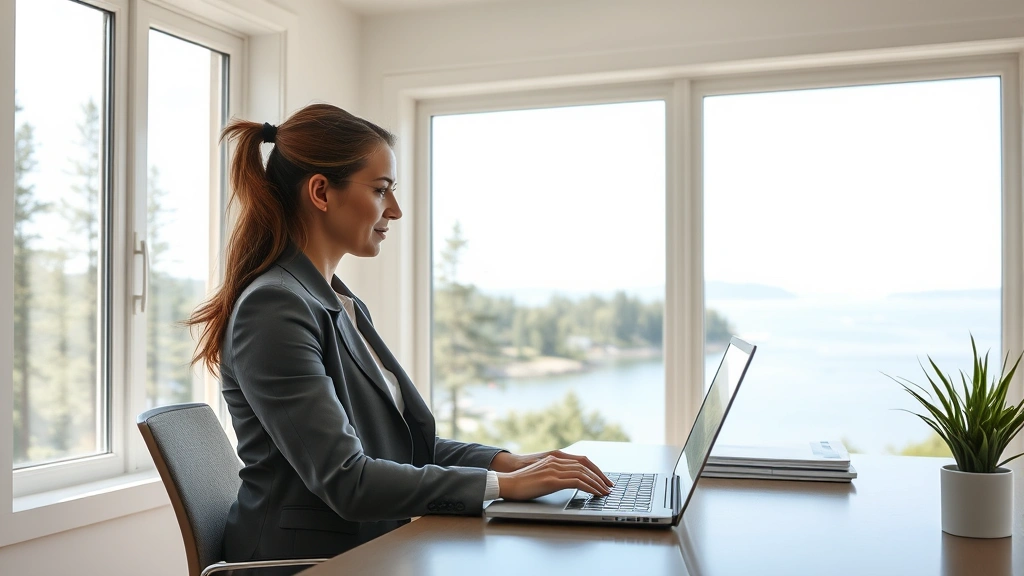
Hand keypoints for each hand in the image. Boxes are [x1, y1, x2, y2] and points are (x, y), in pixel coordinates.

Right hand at [492, 451, 612, 500]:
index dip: (595, 469)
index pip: (581, 460)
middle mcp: (556, 461)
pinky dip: (589, 487)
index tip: (603, 478)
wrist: (506, 482)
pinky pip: (577, 482)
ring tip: (605, 492)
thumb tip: (568, 481)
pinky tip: (594, 493)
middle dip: (600, 476)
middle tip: (609, 486)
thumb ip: (554, 473)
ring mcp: (554, 469)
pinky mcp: (551, 480)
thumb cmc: (522, 482)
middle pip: (586, 465)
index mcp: (554, 457)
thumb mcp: (541, 474)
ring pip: (583, 473)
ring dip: (597, 483)